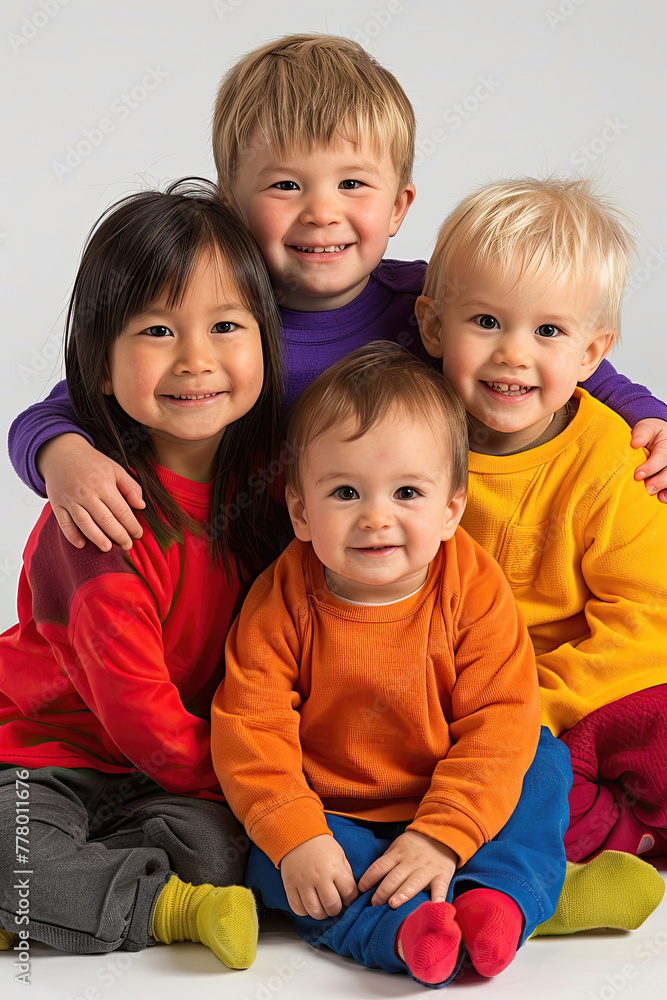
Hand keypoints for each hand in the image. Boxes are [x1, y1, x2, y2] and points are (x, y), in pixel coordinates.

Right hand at [38, 434, 145, 549]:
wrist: (61, 453)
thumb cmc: (91, 462)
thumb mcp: (115, 469)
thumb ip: (130, 487)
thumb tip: (141, 506)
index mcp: (103, 484)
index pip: (121, 510)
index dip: (131, 525)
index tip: (138, 534)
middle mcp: (86, 493)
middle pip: (105, 520)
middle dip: (119, 536)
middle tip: (127, 546)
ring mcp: (70, 500)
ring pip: (85, 524)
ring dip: (97, 538)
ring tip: (107, 548)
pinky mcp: (57, 504)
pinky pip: (64, 523)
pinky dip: (71, 535)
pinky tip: (81, 544)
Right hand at [280, 834, 358, 919]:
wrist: (298, 835)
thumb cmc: (321, 845)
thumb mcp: (340, 855)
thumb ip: (345, 874)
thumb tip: (350, 894)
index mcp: (334, 868)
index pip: (349, 893)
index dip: (351, 900)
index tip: (348, 899)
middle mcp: (319, 877)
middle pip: (331, 905)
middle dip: (336, 909)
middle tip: (334, 906)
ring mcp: (303, 882)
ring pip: (314, 911)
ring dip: (321, 914)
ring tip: (322, 908)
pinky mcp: (290, 885)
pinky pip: (297, 908)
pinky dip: (304, 911)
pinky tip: (308, 905)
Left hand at [358, 830, 456, 908]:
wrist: (442, 834)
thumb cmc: (415, 845)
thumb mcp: (398, 845)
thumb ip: (388, 860)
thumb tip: (371, 878)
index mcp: (398, 854)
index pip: (379, 866)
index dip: (369, 878)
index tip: (361, 890)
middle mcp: (411, 862)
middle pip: (394, 877)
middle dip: (383, 891)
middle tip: (374, 904)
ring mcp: (427, 869)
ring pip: (413, 882)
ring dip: (403, 893)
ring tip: (393, 904)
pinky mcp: (442, 876)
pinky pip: (440, 889)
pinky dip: (437, 899)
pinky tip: (433, 909)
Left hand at [632, 418, 666, 502]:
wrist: (658, 437)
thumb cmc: (650, 433)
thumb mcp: (645, 428)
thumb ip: (641, 434)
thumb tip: (635, 443)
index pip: (662, 456)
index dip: (651, 467)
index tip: (638, 475)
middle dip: (660, 481)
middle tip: (648, 489)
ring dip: (666, 489)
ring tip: (658, 496)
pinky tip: (662, 498)